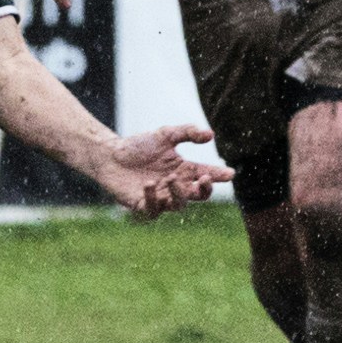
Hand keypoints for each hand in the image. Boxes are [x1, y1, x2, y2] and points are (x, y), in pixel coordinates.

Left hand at [92, 122, 229, 219]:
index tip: (230, 173)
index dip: (219, 176)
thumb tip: (211, 135)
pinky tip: (149, 184)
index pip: (206, 175)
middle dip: (204, 189)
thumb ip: (187, 133)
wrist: (111, 155)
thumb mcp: (165, 134)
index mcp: (184, 171)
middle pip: (197, 195)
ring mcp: (161, 198)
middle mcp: (175, 187)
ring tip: (171, 177)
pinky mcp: (143, 205)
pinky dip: (153, 198)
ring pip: (177, 205)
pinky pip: (153, 209)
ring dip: (178, 193)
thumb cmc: (139, 146)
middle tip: (204, 178)